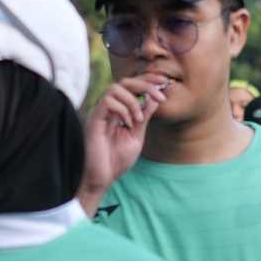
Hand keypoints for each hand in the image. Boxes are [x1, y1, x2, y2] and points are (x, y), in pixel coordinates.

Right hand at [80, 73, 169, 206]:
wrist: (101, 179)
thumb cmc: (115, 160)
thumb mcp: (136, 135)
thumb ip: (144, 116)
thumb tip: (154, 98)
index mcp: (118, 111)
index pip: (132, 87)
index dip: (148, 81)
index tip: (165, 82)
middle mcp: (107, 109)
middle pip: (124, 82)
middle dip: (145, 84)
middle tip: (160, 96)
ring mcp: (100, 113)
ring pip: (115, 88)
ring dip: (133, 101)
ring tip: (139, 119)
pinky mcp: (94, 120)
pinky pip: (108, 102)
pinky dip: (123, 110)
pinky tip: (128, 124)